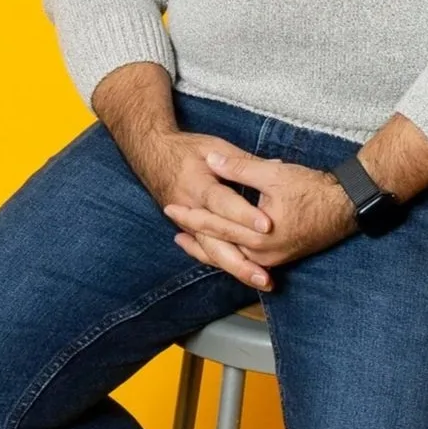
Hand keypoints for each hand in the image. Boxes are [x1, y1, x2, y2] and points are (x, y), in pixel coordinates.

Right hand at [135, 130, 281, 289]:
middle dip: (241, 262)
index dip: (244, 215)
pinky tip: (245, 276)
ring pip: (212, 253)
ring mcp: (187, 225)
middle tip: (265, 276)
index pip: (223, 203)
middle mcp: (191, 210)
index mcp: (198, 185)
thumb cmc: (186, 148)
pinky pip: (207, 252)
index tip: (267, 226)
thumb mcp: (214, 146)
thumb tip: (277, 165)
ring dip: (237, 269)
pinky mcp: (189, 230)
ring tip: (262, 282)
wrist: (151, 154)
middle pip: (215, 242)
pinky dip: (225, 265)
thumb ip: (243, 162)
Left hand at [164, 144, 355, 287]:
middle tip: (172, 223)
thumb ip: (239, 168)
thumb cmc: (314, 189)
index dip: (191, 214)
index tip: (171, 206)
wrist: (348, 206)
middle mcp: (262, 254)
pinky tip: (220, 245)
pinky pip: (245, 259)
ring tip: (186, 241)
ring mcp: (272, 259)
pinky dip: (228, 251)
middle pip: (218, 247)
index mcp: (257, 236)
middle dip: (193, 235)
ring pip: (230, 257)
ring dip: (207, 248)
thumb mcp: (274, 174)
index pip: (215, 225)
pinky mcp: (280, 258)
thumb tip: (212, 160)